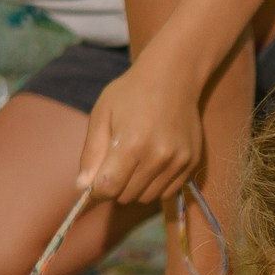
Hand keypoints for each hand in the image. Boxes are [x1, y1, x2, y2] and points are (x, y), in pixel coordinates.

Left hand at [78, 61, 205, 204]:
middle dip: (115, 187)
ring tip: (134, 163)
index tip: (93, 185)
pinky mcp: (191, 163)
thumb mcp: (102, 115)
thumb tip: (83, 186)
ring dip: (135, 188)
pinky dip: (155, 185)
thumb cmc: (131, 93)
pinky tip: (152, 163)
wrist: (173, 77)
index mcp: (131, 144)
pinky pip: (167, 191)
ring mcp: (178, 162)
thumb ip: (91, 153)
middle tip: (115, 166)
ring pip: (147, 197)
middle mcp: (158, 157)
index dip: (95, 192)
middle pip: (127, 196)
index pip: (108, 188)